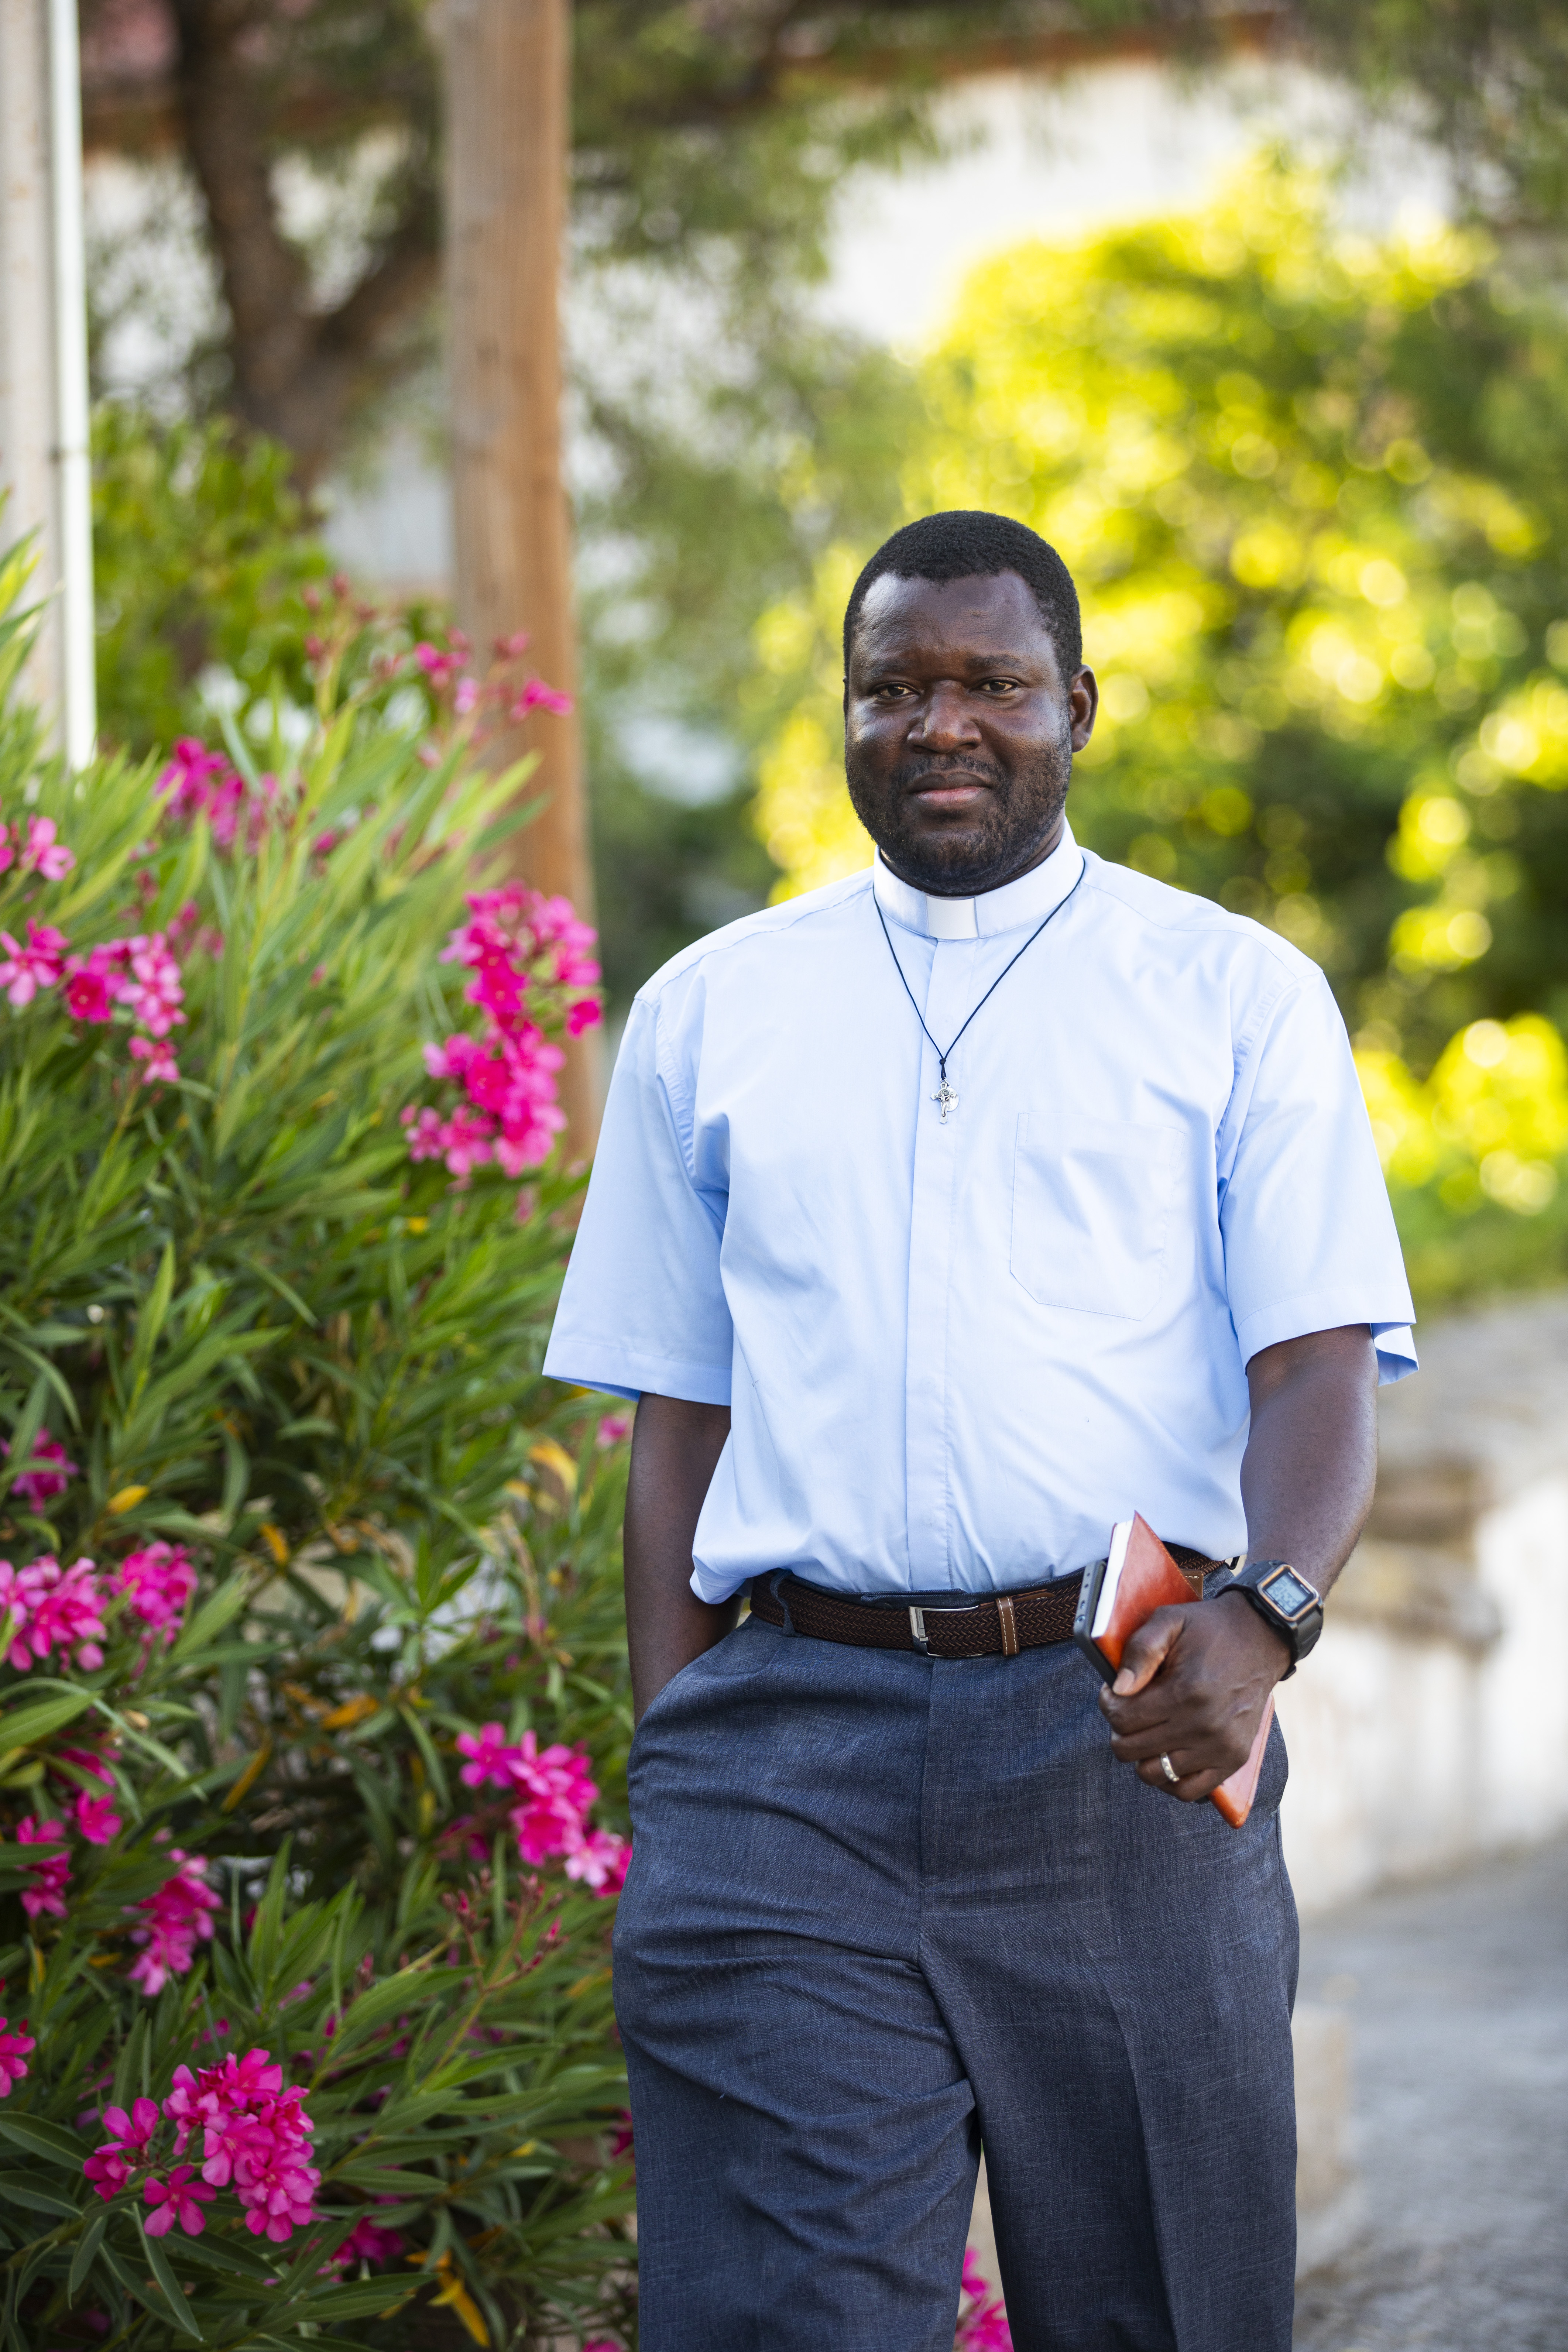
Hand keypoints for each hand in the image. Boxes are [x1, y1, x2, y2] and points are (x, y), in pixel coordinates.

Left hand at [1098, 1593, 1288, 1800]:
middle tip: (1130, 1709)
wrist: (1260, 1639)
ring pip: (1154, 1774)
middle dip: (1120, 1728)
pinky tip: (1165, 1755)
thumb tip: (1119, 1688)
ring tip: (1148, 1730)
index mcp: (1186, 1691)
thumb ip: (1140, 1650)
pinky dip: (1169, 1779)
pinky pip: (1187, 1791)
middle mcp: (1204, 1726)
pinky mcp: (1234, 1760)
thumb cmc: (1209, 1630)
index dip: (1108, 1703)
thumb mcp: (1170, 1620)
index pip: (1122, 1718)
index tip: (1113, 1691)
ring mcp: (1221, 1747)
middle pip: (1131, 1749)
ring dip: (1141, 1754)